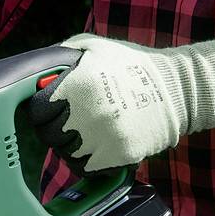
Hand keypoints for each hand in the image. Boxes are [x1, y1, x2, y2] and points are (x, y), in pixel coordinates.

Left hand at [28, 33, 214, 172]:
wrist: (178, 90)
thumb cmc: (133, 66)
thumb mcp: (95, 48)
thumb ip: (61, 57)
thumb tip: (37, 73)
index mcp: (76, 85)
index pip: (36, 110)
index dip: (41, 109)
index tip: (51, 108)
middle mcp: (85, 114)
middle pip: (47, 135)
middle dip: (55, 128)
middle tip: (70, 120)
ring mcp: (101, 138)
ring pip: (65, 154)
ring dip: (71, 145)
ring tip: (88, 131)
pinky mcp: (117, 156)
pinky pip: (85, 167)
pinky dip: (87, 160)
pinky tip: (98, 145)